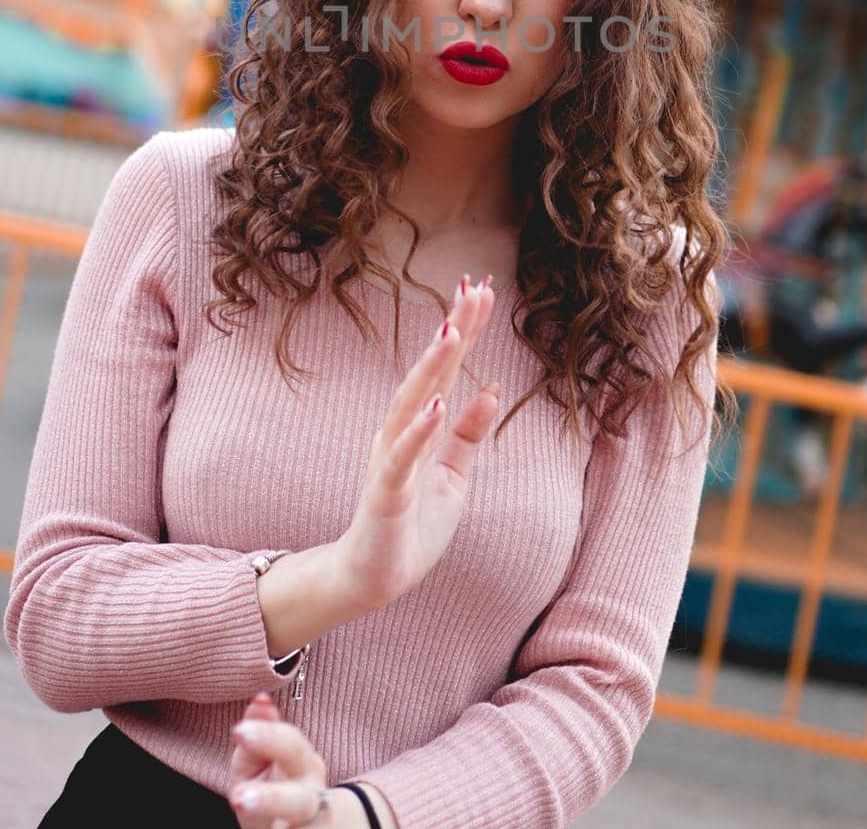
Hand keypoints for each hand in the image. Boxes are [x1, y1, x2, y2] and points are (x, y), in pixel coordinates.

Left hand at [228, 690, 330, 826]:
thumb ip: (261, 731)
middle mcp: (313, 798)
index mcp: (305, 764)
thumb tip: (260, 699)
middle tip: (237, 797)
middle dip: (272, 798)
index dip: (267, 736)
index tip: (238, 731)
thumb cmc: (274, 786)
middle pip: (299, 798)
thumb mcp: (260, 759)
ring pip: (298, 824)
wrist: (305, 825)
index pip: (291, 745)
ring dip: (273, 817)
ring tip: (241, 810)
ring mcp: (310, 826)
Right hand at [336, 274, 499, 611]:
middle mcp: (401, 431)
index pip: (447, 369)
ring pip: (412, 403)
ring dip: (432, 368)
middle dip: (452, 331)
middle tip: (473, 289)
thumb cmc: (412, 525)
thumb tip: (492, 388)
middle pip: (430, 372)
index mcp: (419, 425)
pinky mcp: (387, 493)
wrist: (374, 579)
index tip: (484, 290)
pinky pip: (403, 457)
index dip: (465, 330)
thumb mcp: (453, 475)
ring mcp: (392, 459)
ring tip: (452, 332)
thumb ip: (468, 433)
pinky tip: (437, 404)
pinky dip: (419, 430)